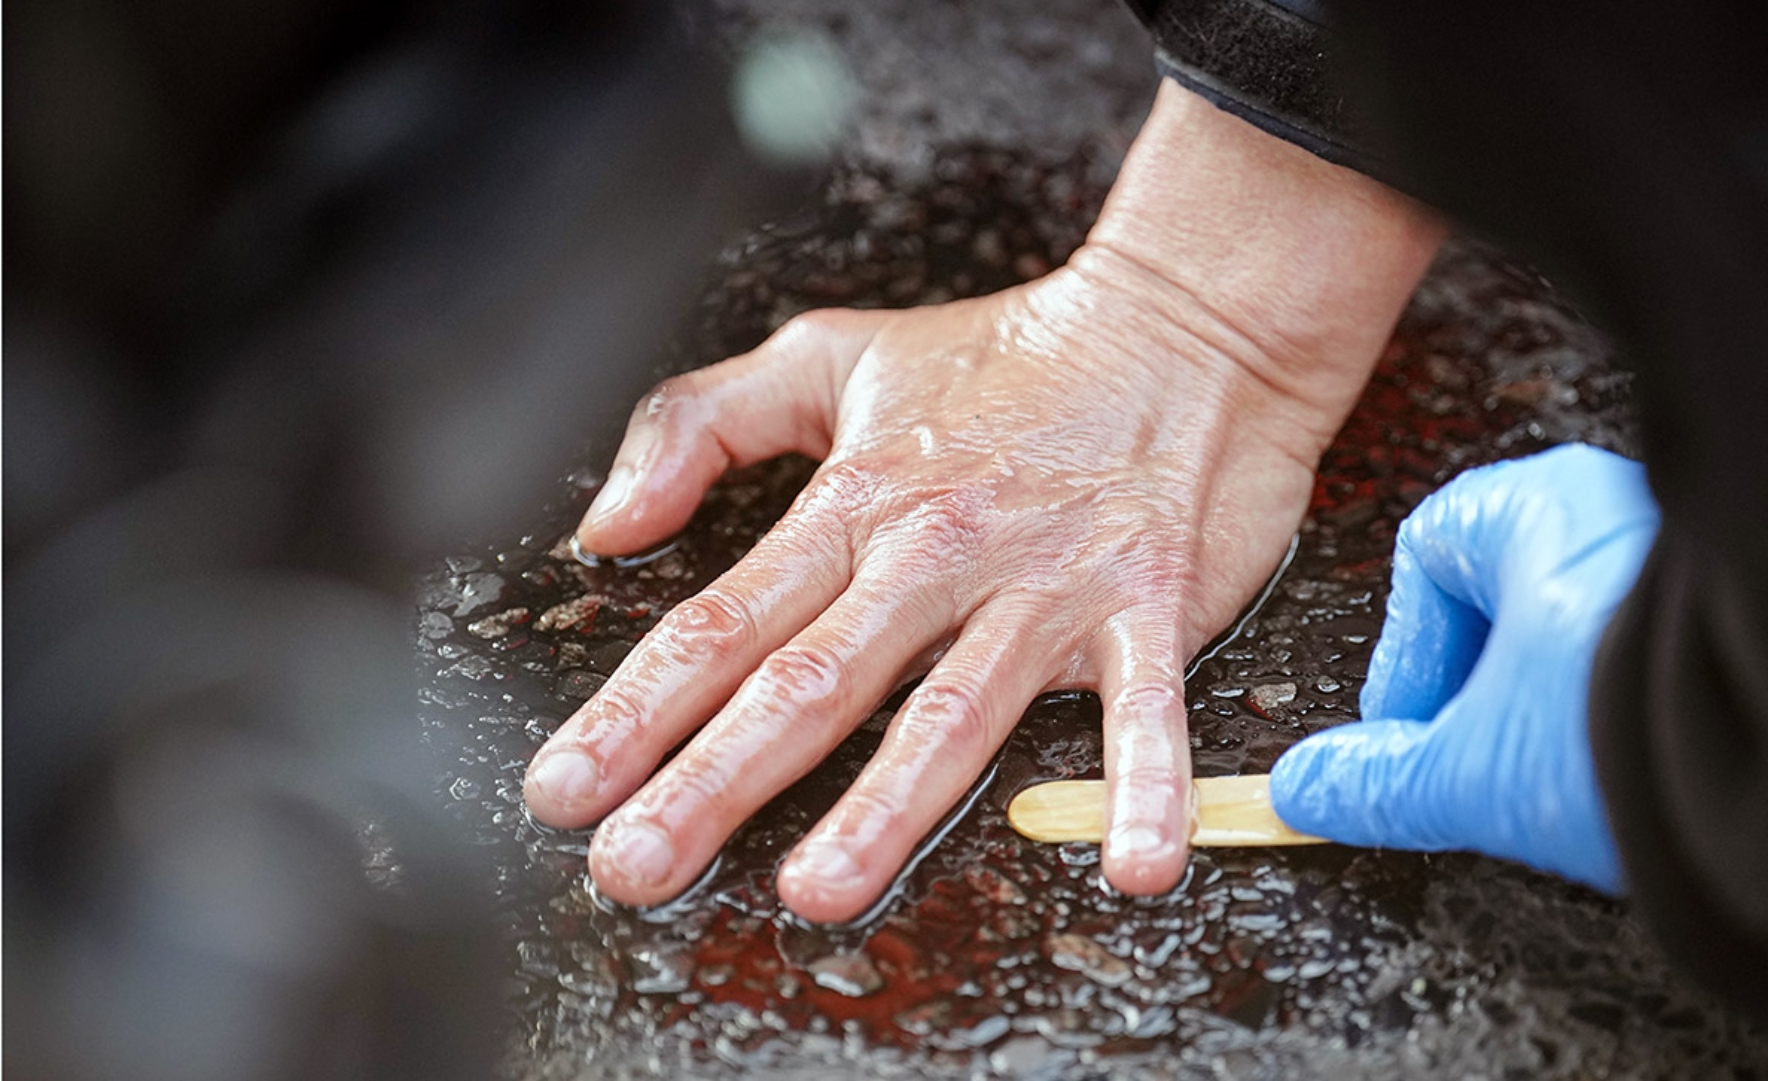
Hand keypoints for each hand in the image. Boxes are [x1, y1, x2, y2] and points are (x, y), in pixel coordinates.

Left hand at [523, 79, 1443, 921]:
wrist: (1186, 318)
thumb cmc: (1008, 352)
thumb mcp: (831, 356)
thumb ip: (701, 423)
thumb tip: (608, 523)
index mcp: (858, 500)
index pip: (726, 620)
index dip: (636, 708)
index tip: (567, 787)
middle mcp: (939, 550)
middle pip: (811, 680)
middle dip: (715, 779)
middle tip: (637, 863)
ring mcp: (1045, 583)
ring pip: (952, 708)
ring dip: (885, 803)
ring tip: (816, 887)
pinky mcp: (1149, 603)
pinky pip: (1146, 709)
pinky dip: (1144, 783)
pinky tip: (1130, 862)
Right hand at [1268, 444, 1660, 891]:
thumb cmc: (1634, 724)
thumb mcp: (1469, 770)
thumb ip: (1376, 782)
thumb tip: (1307, 789)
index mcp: (1535, 504)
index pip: (1426, 555)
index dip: (1402, 656)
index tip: (1404, 729)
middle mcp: (1618, 505)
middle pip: (1506, 592)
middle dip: (1479, 686)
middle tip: (1474, 755)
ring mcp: (1687, 554)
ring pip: (1580, 621)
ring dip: (1551, 696)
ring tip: (1555, 769)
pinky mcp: (1740, 611)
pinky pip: (1650, 645)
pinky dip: (1625, 700)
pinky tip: (1629, 760)